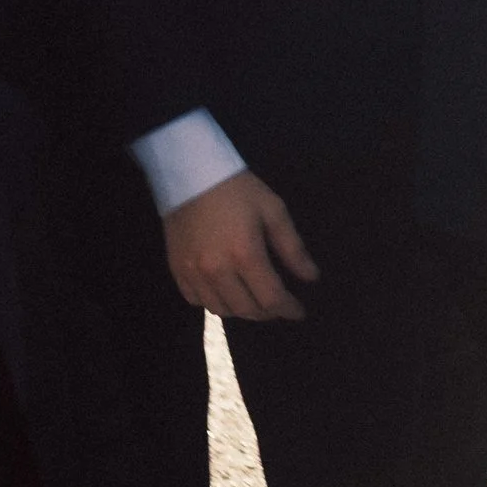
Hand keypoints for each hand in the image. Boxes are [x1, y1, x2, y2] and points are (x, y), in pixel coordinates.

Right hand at [162, 169, 318, 322]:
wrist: (190, 173)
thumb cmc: (238, 190)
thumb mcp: (273, 211)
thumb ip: (293, 248)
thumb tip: (311, 278)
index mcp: (245, 254)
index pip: (270, 298)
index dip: (288, 309)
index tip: (299, 311)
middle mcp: (217, 270)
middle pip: (246, 309)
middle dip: (268, 313)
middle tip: (279, 305)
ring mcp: (193, 272)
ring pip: (221, 310)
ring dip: (242, 310)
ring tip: (255, 300)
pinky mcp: (176, 269)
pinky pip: (197, 301)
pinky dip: (215, 303)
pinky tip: (226, 293)